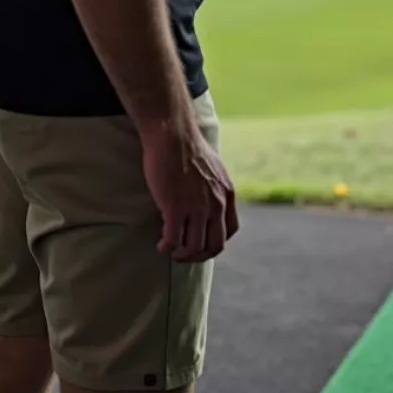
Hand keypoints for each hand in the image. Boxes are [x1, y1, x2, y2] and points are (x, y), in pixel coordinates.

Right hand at [141, 122, 238, 262]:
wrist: (174, 136)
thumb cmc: (189, 149)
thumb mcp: (214, 170)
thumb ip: (215, 189)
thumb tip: (211, 202)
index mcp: (227, 193)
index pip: (231, 230)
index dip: (216, 242)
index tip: (202, 242)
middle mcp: (216, 203)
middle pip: (215, 245)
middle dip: (199, 255)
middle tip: (184, 254)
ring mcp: (197, 207)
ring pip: (194, 247)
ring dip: (181, 254)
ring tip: (171, 249)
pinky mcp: (176, 208)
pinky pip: (173, 240)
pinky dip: (166, 247)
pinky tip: (161, 244)